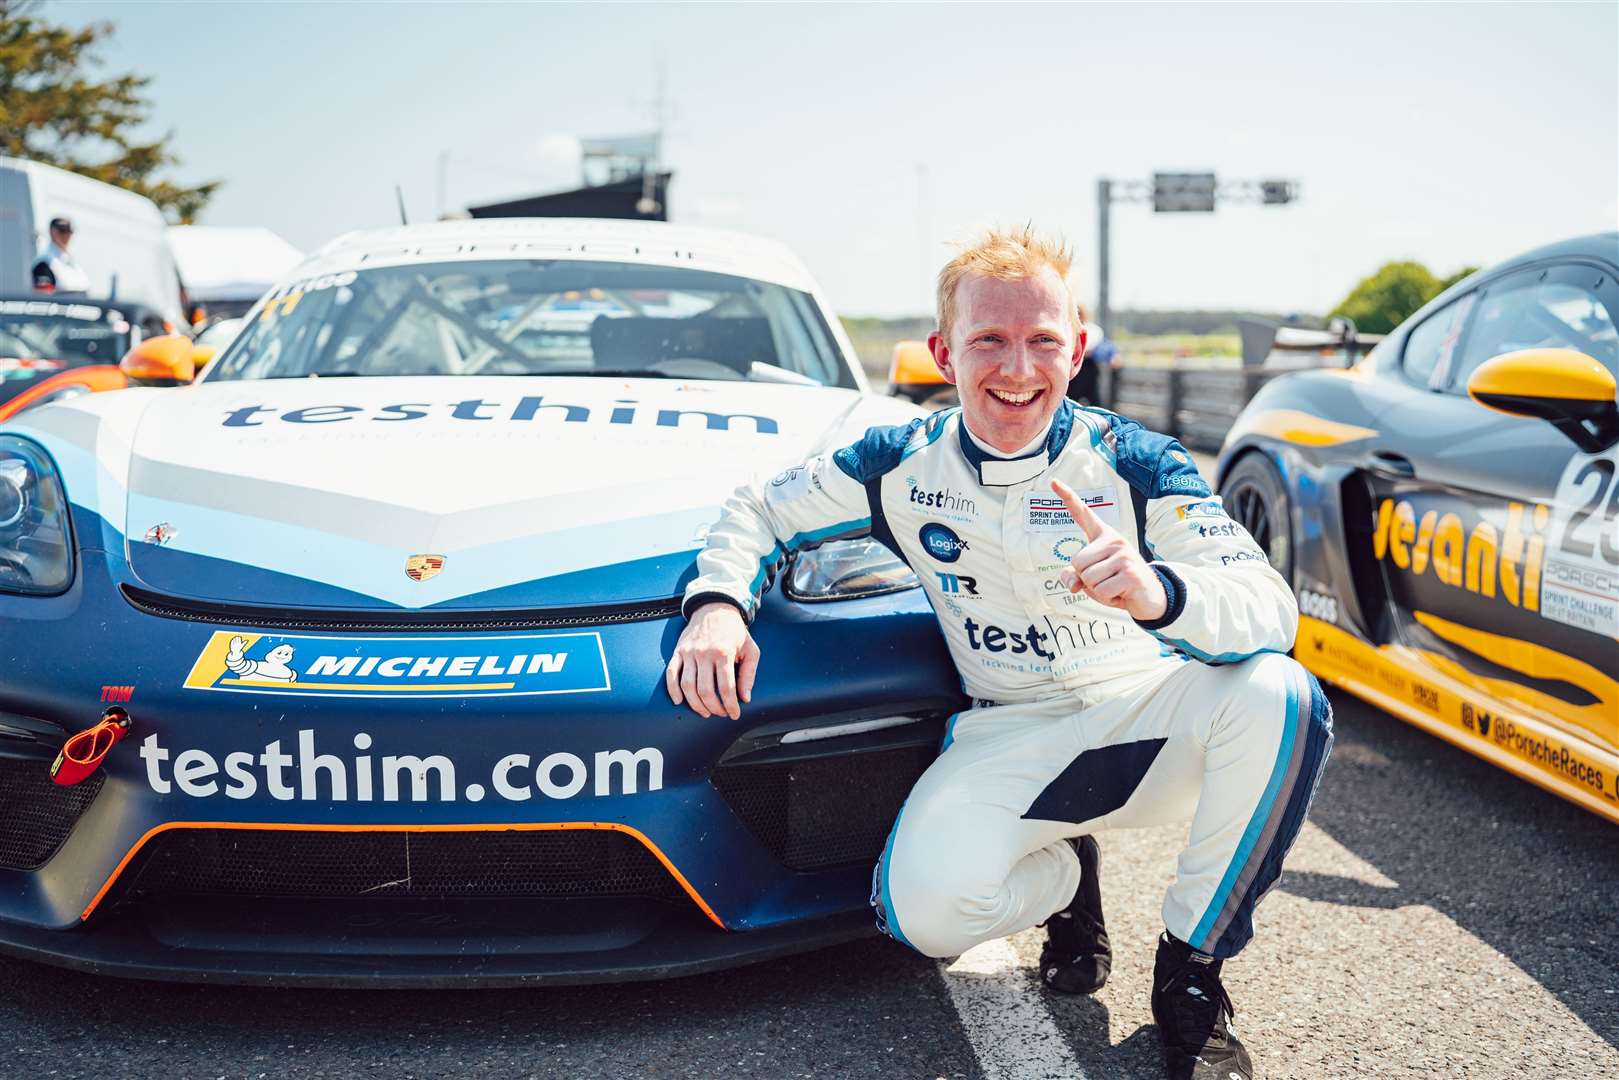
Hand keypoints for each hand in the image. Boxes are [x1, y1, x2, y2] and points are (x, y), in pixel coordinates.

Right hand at [666, 602, 760, 719]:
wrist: (715, 608)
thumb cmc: (734, 631)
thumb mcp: (750, 649)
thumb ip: (749, 674)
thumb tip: (745, 698)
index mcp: (724, 653)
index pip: (726, 687)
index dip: (730, 705)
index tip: (734, 714)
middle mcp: (704, 653)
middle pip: (705, 690)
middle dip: (714, 708)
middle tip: (721, 713)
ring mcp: (689, 652)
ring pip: (687, 686)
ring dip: (696, 704)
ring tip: (705, 711)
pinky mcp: (678, 651)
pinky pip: (671, 674)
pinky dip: (673, 690)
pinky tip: (680, 701)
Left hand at [1050, 479, 1167, 621]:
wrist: (1149, 598)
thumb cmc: (1116, 585)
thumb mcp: (1091, 580)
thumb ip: (1074, 577)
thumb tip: (1073, 583)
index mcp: (1103, 536)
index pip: (1082, 513)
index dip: (1067, 497)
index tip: (1053, 481)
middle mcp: (1114, 540)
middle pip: (1077, 562)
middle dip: (1086, 579)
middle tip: (1107, 580)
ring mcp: (1124, 554)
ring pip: (1088, 578)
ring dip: (1097, 590)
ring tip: (1115, 586)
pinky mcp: (1131, 572)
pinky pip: (1101, 590)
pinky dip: (1107, 598)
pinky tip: (1121, 593)